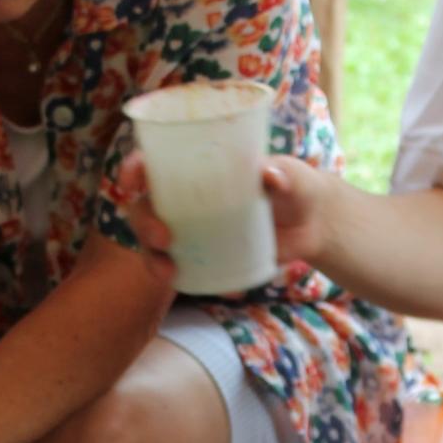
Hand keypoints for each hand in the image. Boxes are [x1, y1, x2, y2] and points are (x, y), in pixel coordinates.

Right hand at [115, 153, 329, 273]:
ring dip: (150, 255)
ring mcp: (193, 228)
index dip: (134, 169)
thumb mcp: (290, 175)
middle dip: (143, 222)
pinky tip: (179, 280)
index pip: (154, 163)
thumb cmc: (295, 186)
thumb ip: (281, 174)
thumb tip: (270, 176)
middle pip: (145, 206)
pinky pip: (177, 265)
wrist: (312, 223)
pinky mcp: (204, 254)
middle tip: (165, 237)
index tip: (131, 181)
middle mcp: (186, 196)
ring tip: (168, 269)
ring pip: (152, 240)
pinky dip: (172, 274)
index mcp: (197, 167)